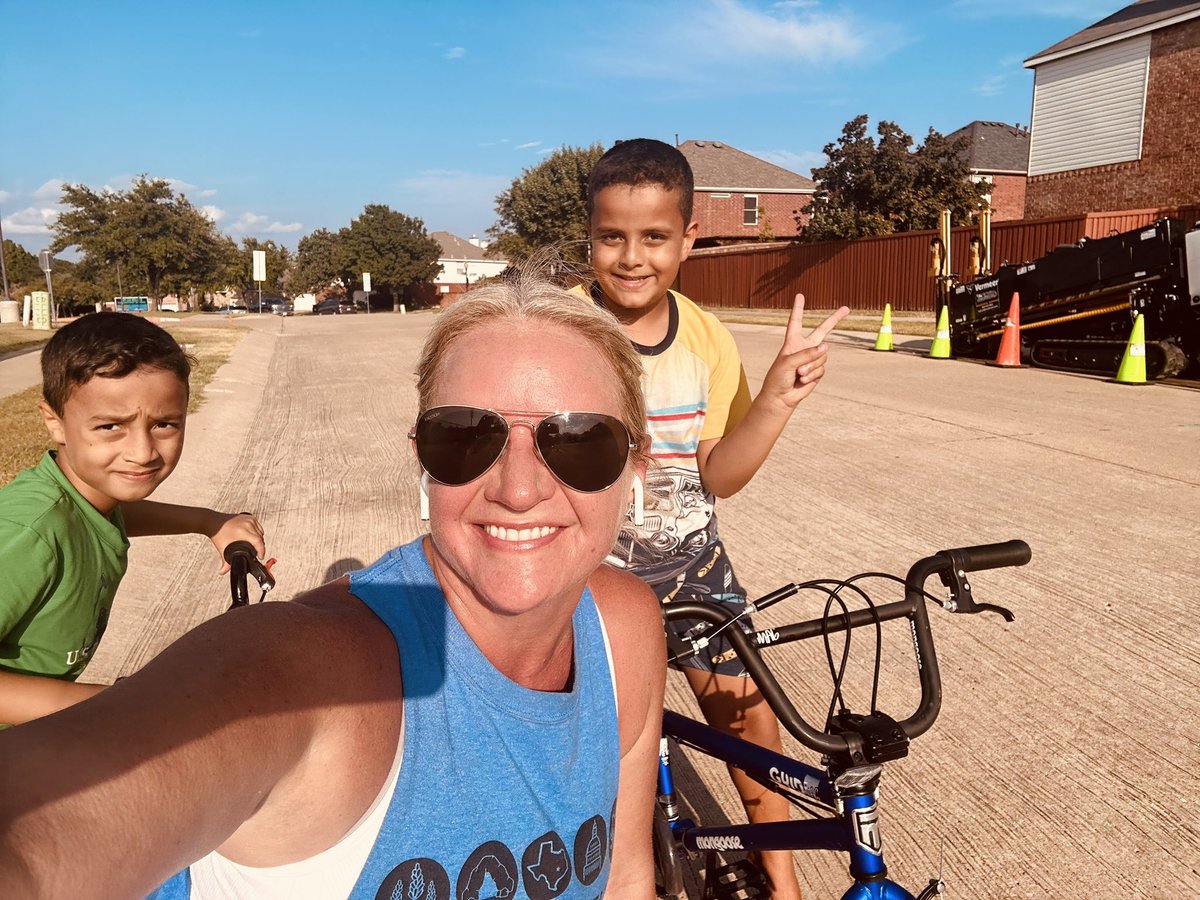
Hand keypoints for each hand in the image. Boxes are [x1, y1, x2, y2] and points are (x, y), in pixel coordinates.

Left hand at [210, 512, 265, 574]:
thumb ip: (225, 562)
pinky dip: (257, 532)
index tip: (260, 556)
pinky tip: (252, 536)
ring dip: (259, 539)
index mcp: (242, 531)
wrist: (213, 522)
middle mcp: (247, 524)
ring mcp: (249, 519)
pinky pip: (258, 526)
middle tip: (255, 552)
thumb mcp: (222, 549)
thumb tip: (224, 572)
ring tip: (253, 545)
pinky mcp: (250, 516)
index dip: (261, 551)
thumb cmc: (218, 534)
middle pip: (260, 538)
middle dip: (259, 547)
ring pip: (261, 532)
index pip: (258, 541)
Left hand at [761, 293, 848, 409]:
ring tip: (798, 374)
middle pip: (823, 330)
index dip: (798, 309)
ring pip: (822, 356)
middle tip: (846, 309)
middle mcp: (804, 347)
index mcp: (792, 341)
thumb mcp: (788, 362)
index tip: (800, 296)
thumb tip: (826, 347)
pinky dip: (813, 374)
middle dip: (835, 319)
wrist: (781, 397)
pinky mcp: (818, 370)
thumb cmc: (778, 378)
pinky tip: (802, 380)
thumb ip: (806, 354)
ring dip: (810, 366)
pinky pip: (822, 368)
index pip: (796, 322)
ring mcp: (812, 358)